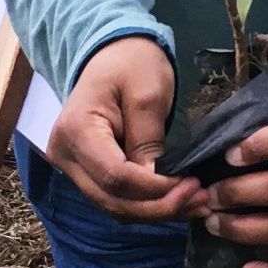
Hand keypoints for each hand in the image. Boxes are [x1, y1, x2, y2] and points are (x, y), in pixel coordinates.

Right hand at [46, 36, 205, 223]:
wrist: (111, 55)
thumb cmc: (131, 65)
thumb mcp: (147, 94)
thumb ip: (148, 139)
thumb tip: (158, 185)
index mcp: (76, 130)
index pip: (115, 176)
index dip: (155, 190)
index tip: (193, 185)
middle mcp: (64, 155)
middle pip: (112, 199)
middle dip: (159, 207)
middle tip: (203, 202)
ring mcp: (71, 167)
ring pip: (113, 207)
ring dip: (155, 212)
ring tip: (196, 205)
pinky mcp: (85, 174)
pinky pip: (115, 199)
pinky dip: (146, 206)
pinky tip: (177, 201)